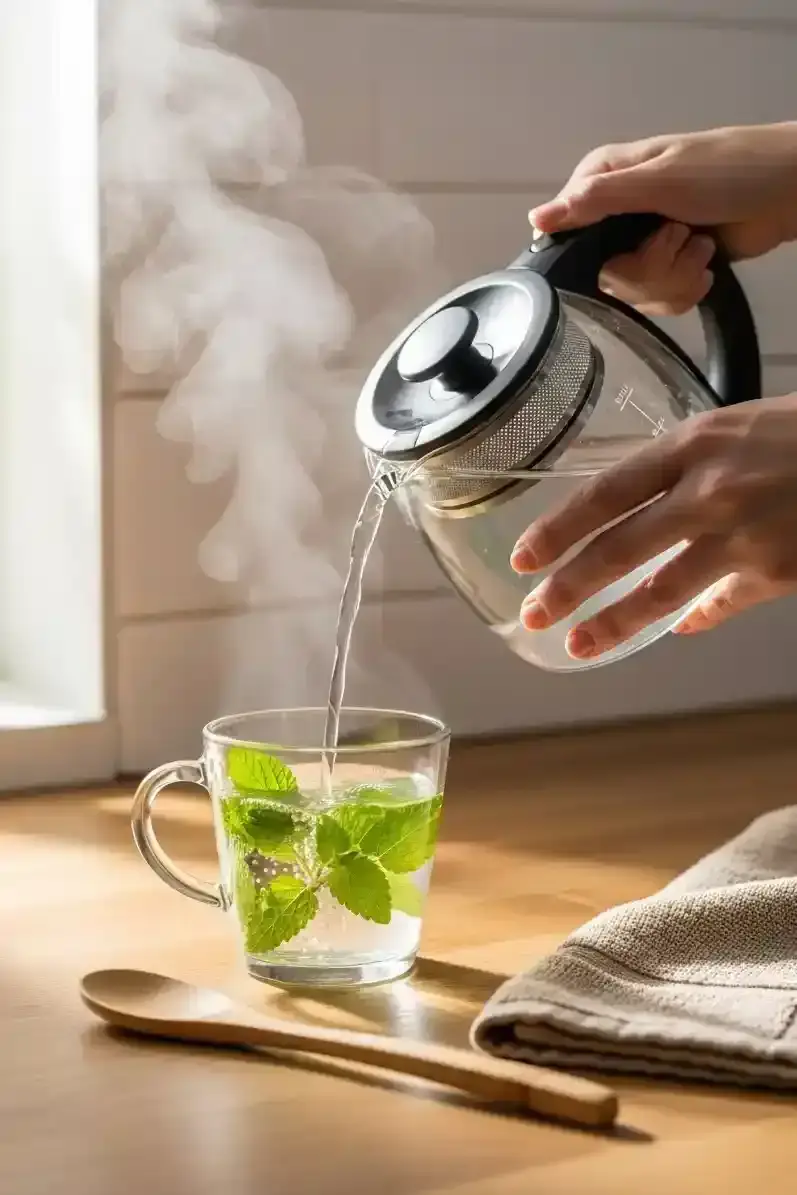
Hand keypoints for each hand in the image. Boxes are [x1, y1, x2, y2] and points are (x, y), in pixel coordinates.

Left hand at [511, 396, 796, 657]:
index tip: (524, 558)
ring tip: (579, 644)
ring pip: (660, 593)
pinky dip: (694, 618)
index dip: (558, 530)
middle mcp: (708, 492)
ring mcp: (742, 537)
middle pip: (618, 550)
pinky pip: (720, 603)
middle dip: (568, 587)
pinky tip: (676, 630)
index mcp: (692, 444)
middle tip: (533, 615)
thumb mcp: (735, 428)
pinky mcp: (775, 571)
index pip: (603, 492)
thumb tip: (638, 512)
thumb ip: (683, 468)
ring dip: (614, 623)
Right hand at [530, 123, 796, 314]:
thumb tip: (536, 219)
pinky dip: (686, 289)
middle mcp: (615, 215)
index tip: (630, 242)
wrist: (786, 192)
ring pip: (633, 294)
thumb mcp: (658, 181)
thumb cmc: (728, 171)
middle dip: (650, 268)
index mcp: (602, 182)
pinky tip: (705, 265)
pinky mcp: (668, 268)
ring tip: (701, 246)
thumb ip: (596, 202)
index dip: (598, 253)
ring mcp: (643, 243)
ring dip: (675, 277)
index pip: (567, 237)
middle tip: (679, 237)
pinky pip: (657, 303)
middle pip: (605, 275)